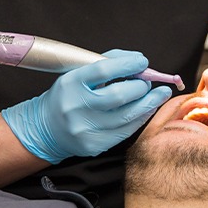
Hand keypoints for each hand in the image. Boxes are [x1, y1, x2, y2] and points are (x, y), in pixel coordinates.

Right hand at [1, 50, 171, 163]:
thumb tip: (138, 61)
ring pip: (127, 116)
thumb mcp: (78, 73)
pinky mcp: (94, 145)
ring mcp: (85, 129)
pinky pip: (125, 131)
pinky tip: (147, 109)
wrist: (47, 128)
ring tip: (159, 94)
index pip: (104, 70)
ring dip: (149, 103)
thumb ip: (108, 62)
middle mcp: (76, 107)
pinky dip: (140, 118)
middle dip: (141, 86)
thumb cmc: (69, 95)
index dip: (128, 64)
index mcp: (70, 83)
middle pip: (119, 95)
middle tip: (148, 81)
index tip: (142, 62)